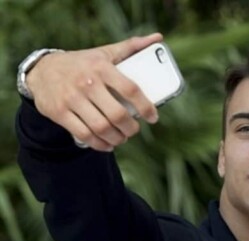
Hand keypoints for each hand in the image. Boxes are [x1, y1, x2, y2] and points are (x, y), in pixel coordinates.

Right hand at [26, 33, 163, 151]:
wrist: (41, 70)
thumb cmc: (82, 63)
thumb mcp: (103, 52)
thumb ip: (130, 47)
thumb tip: (157, 38)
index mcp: (101, 67)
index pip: (130, 89)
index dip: (145, 106)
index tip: (153, 118)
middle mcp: (87, 83)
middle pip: (117, 114)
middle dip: (131, 128)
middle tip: (134, 130)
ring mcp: (71, 98)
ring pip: (102, 128)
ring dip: (117, 138)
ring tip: (122, 138)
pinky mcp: (59, 112)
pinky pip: (84, 134)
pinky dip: (99, 144)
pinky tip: (107, 144)